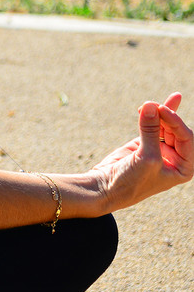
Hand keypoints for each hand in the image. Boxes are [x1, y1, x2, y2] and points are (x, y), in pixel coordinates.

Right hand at [90, 93, 192, 213]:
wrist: (105, 188)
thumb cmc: (131, 182)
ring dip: (158, 113)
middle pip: (177, 129)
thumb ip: (151, 130)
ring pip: (165, 124)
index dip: (176, 123)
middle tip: (154, 106)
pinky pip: (152, 124)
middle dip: (167, 116)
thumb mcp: (146, 158)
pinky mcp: (144, 142)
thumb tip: (151, 105)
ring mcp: (159, 149)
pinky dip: (152, 114)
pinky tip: (155, 103)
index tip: (162, 111)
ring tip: (147, 105)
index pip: (187, 139)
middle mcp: (174, 158)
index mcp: (183, 168)